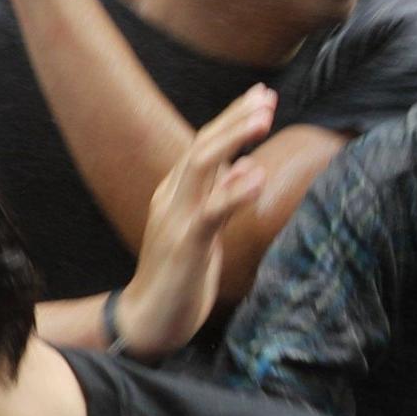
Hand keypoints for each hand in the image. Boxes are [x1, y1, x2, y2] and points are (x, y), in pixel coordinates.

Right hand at [114, 85, 273, 356]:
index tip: (261, 96)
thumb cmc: (179, 277)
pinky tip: (257, 175)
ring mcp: (175, 220)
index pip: (204, 145)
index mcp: (174, 193)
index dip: (232, 118)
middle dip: (235, 118)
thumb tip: (246, 166)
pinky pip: (210, 212)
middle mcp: (171, 198)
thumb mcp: (203, 230)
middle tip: (267, 97)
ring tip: (264, 120)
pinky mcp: (185, 246)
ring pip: (200, 166)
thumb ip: (219, 196)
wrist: (148, 319)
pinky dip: (234, 191)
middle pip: (201, 145)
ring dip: (233, 139)